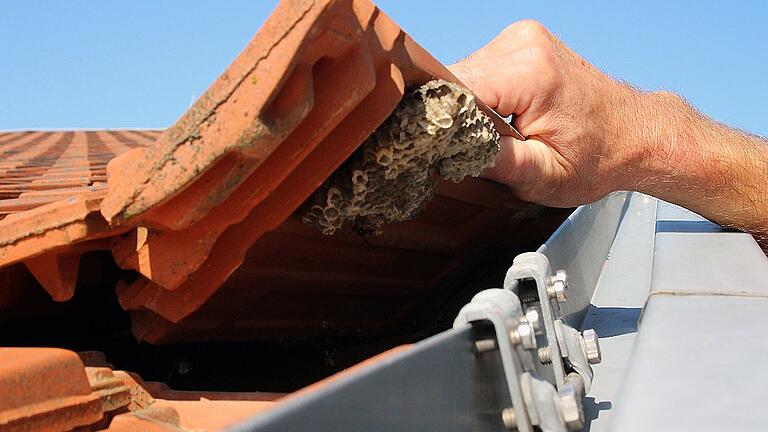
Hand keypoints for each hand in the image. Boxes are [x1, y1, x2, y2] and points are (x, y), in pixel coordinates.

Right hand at [450, 20, 647, 206]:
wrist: (633, 133)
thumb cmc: (597, 158)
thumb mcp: (543, 176)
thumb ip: (491, 159)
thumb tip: (442, 148)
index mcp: (529, 72)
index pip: (452, 90)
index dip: (442, 121)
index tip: (447, 149)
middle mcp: (522, 42)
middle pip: (453, 79)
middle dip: (455, 116)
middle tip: (479, 147)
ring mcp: (521, 36)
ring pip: (462, 74)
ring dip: (467, 106)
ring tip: (499, 132)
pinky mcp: (520, 41)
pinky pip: (479, 70)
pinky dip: (481, 96)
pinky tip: (504, 116)